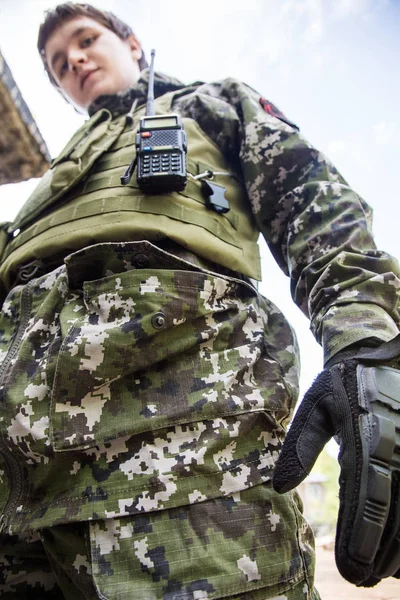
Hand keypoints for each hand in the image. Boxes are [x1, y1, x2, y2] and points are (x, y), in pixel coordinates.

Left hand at [273, 351, 399, 586]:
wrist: (377, 356)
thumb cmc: (341, 384)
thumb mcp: (315, 407)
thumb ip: (299, 446)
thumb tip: (278, 487)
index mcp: (367, 438)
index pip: (368, 495)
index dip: (362, 535)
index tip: (351, 569)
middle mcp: (397, 449)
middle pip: (398, 512)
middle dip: (382, 552)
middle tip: (364, 579)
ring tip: (384, 573)